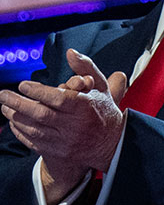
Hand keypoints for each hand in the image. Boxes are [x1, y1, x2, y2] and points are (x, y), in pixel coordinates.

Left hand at [1, 50, 127, 183]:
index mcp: (86, 108)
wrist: (111, 144)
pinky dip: (21, 132)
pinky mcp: (60, 152)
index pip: (59, 99)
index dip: (38, 92)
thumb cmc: (101, 110)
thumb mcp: (99, 87)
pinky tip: (14, 122)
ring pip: (34, 129)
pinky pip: (34, 142)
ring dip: (16, 117)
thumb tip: (70, 52)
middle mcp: (76, 126)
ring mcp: (67, 142)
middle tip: (4, 95)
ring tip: (5, 107)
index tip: (23, 85)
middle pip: (42, 114)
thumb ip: (85, 67)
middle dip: (19, 103)